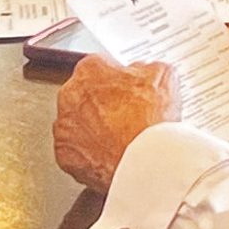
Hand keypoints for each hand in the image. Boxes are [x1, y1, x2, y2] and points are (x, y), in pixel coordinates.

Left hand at [53, 57, 178, 193]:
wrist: (146, 161)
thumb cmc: (150, 120)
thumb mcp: (164, 76)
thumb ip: (147, 68)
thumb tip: (146, 73)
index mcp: (90, 70)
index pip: (100, 67)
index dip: (117, 79)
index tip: (127, 89)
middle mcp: (70, 95)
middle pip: (84, 94)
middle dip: (103, 103)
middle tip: (126, 115)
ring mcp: (64, 127)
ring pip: (77, 124)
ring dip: (93, 129)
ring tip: (120, 139)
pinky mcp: (64, 155)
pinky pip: (75, 152)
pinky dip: (89, 154)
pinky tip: (109, 155)